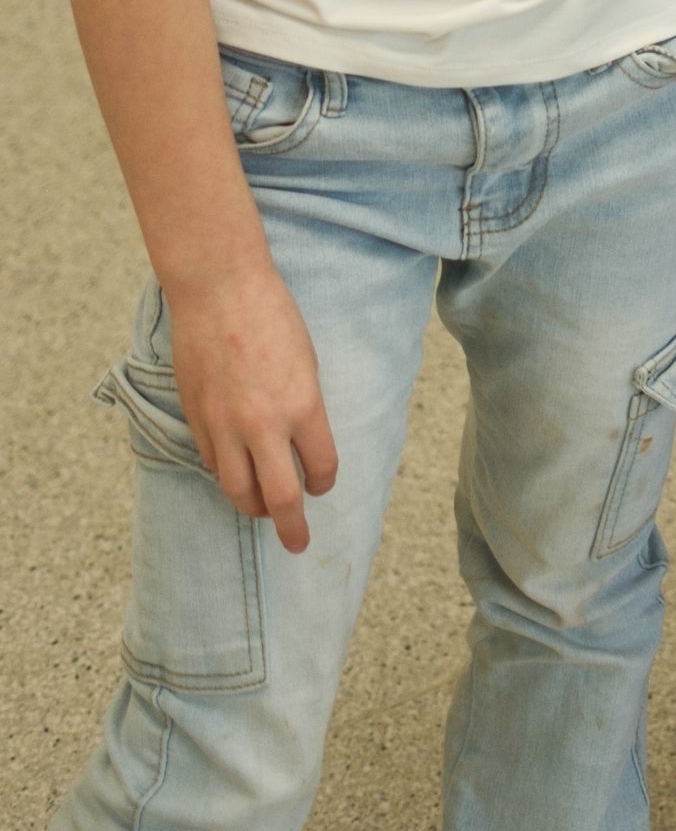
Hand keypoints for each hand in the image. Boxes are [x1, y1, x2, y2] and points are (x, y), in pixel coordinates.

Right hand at [167, 264, 338, 552]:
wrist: (219, 288)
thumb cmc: (271, 315)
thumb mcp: (306, 360)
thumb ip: (304, 407)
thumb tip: (301, 443)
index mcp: (302, 406)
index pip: (320, 468)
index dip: (324, 482)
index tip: (322, 484)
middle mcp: (263, 425)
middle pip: (278, 499)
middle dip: (291, 528)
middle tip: (298, 542)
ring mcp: (225, 426)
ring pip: (237, 491)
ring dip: (252, 507)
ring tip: (262, 512)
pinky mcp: (196, 419)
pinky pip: (212, 463)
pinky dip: (226, 473)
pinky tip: (234, 470)